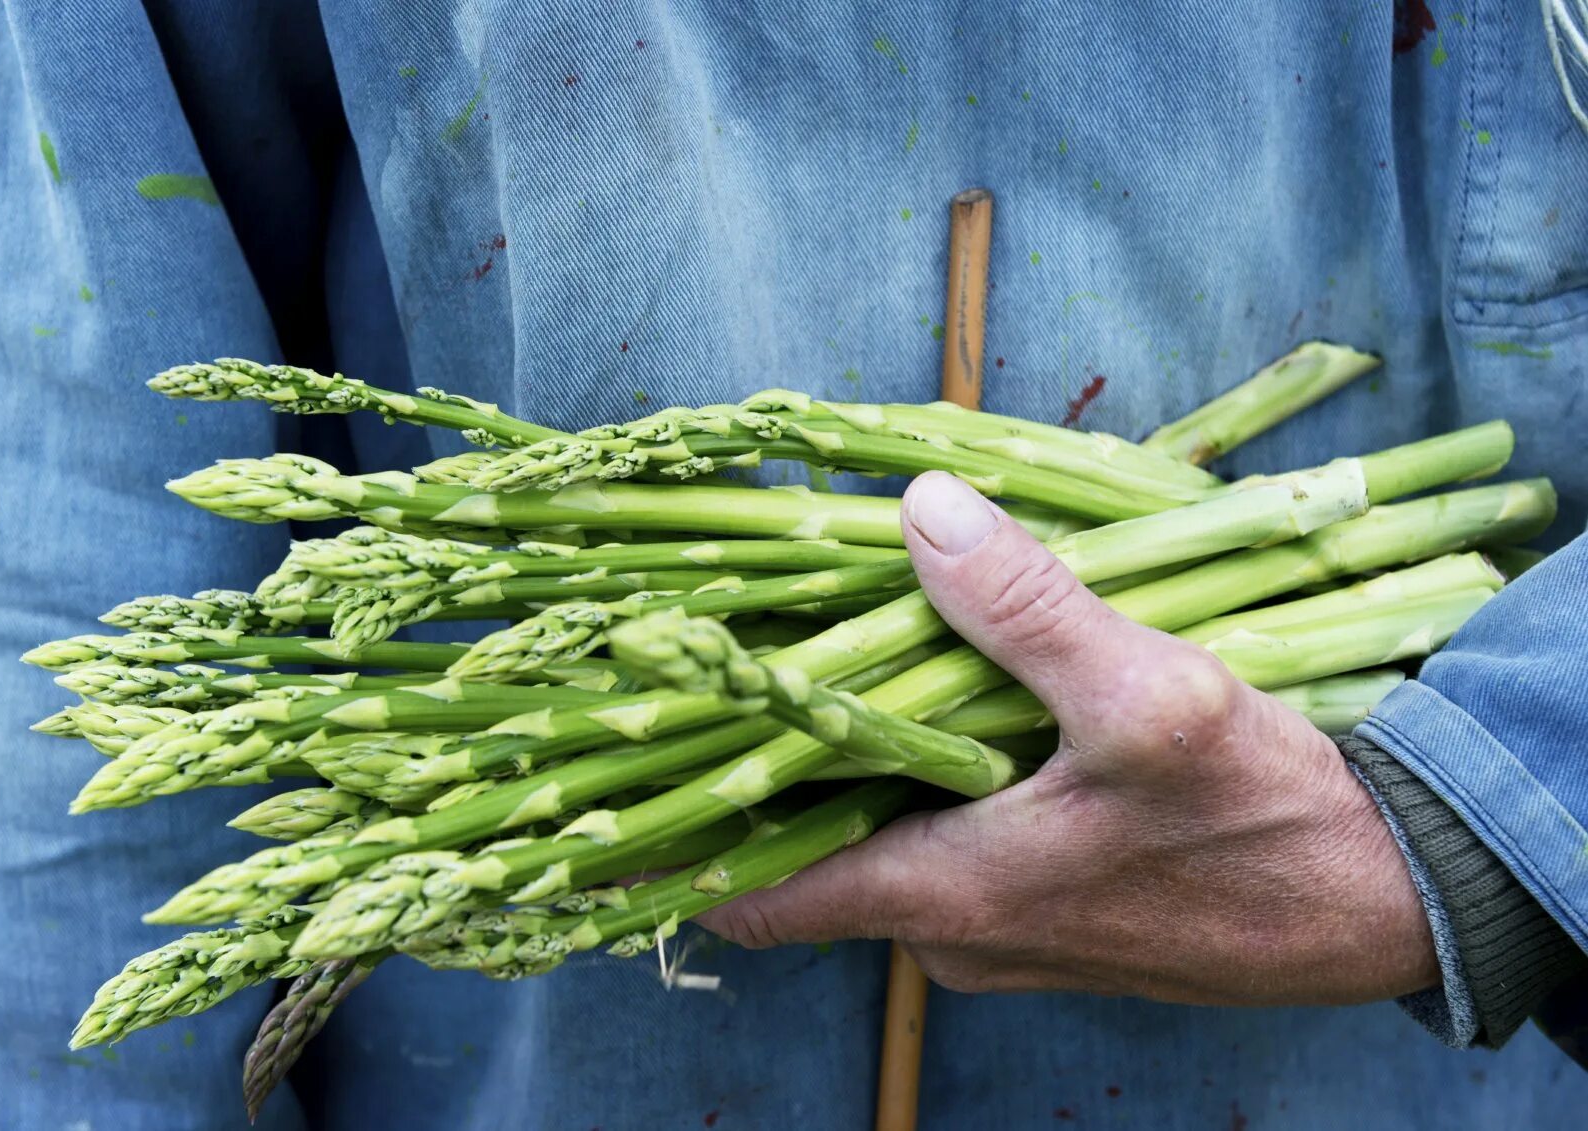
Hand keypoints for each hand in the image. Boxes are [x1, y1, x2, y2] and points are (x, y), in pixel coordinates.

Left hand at [701, 471, 1438, 1004]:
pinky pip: (948, 847)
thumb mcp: (1154, 696)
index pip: (753, 891)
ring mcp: (1001, 927)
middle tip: (719, 656)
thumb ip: (1026, 607)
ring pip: (881, 842)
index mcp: (945, 892)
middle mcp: (952, 929)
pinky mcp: (1050, 910)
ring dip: (852, 763)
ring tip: (827, 655)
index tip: (615, 763)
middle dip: (761, 762)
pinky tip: (947, 705)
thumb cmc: (1272, 818)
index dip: (673, 832)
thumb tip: (919, 508)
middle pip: (808, 851)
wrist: (1391, 901)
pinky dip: (924, 781)